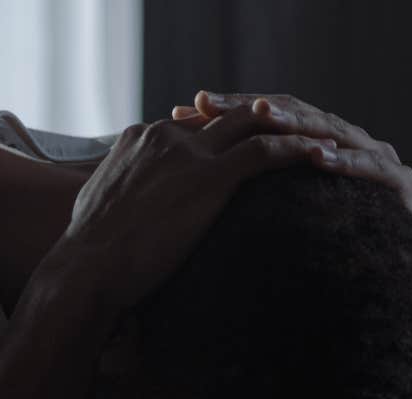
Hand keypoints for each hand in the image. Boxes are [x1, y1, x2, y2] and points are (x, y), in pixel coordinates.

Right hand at [49, 111, 335, 313]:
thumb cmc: (88, 255)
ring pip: (254, 124)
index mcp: (139, 138)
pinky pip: (265, 153)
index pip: (194, 126)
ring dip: (292, 128)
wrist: (88, 269)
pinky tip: (323, 157)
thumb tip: (126, 212)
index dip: (225, 134)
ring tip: (323, 138)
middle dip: (264, 120)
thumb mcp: (98, 209)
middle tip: (297, 132)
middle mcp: (165, 135)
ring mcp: (188, 153)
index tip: (252, 144)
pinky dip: (298, 151)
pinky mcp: (209, 177)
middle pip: (228, 116)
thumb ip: (121, 194)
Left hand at [176, 92, 411, 331]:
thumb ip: (261, 207)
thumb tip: (200, 208)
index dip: (224, 114)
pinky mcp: (400, 185)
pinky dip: (347, 162)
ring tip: (264, 115)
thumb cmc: (350, 255)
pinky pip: (372, 168)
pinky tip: (322, 159)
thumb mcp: (294, 229)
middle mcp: (343, 144)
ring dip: (296, 122)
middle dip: (248, 107)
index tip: (182, 112)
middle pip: (290, 114)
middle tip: (207, 102)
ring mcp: (374, 159)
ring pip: (329, 131)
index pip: (262, 121)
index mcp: (313, 151)